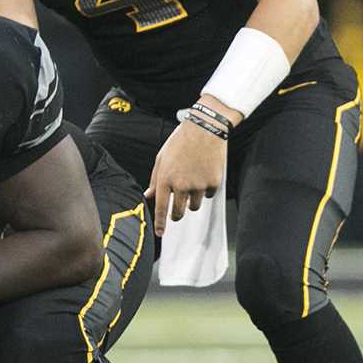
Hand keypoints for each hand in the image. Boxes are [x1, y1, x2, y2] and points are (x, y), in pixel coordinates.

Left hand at [146, 114, 230, 236]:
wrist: (205, 128)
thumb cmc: (181, 141)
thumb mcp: (162, 158)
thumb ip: (155, 179)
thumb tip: (149, 195)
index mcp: (166, 178)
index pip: (162, 208)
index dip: (160, 224)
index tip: (160, 233)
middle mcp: (182, 185)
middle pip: (179, 212)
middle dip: (177, 214)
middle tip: (178, 210)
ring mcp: (199, 185)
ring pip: (195, 206)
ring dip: (192, 200)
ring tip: (193, 182)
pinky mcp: (214, 182)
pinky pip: (209, 195)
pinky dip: (206, 189)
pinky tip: (205, 173)